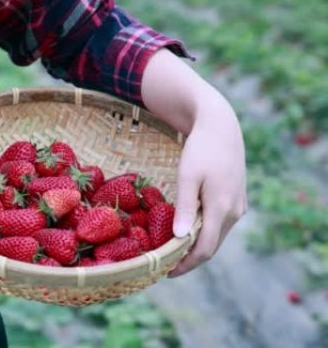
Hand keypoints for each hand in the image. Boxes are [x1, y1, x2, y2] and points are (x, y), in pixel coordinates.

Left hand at [140, 49, 246, 276]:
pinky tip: (184, 233)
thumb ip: (185, 208)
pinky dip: (202, 234)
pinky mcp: (236, 201)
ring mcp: (237, 208)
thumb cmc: (201, 149)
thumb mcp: (188, 176)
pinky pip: (218, 225)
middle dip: (188, 260)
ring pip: (215, 237)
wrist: (222, 127)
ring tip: (170, 253)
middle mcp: (233, 213)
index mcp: (221, 209)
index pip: (204, 249)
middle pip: (210, 247)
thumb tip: (179, 238)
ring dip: (195, 247)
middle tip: (163, 267)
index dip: (185, 264)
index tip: (165, 272)